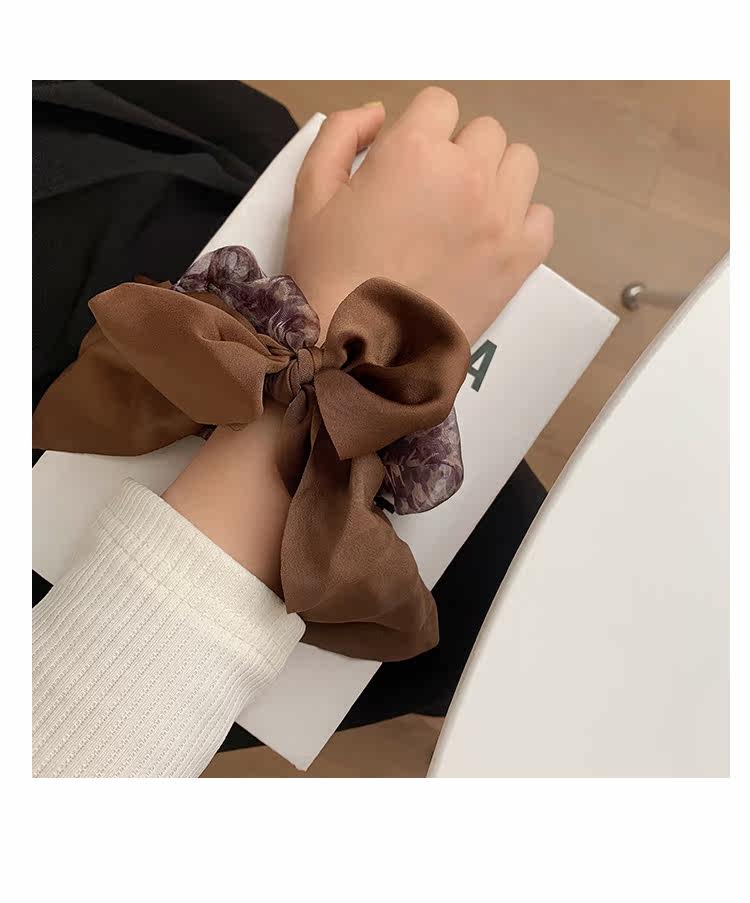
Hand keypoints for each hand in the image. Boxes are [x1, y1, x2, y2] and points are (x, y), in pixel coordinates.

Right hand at [284, 86, 553, 343]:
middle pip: (485, 132)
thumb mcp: (311, 194)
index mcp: (414, 152)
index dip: (421, 129)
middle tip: (431, 195)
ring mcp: (499, 219)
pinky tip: (489, 241)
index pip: (440, 103)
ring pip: (520, 164)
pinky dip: (521, 222)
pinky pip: (542, 217)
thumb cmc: (327, 275)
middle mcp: (466, 176)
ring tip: (464, 214)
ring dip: (495, 178)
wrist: (358, 352)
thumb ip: (342, 134)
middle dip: (458, 153)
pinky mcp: (518, 261)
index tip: (408, 162)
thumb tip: (381, 113)